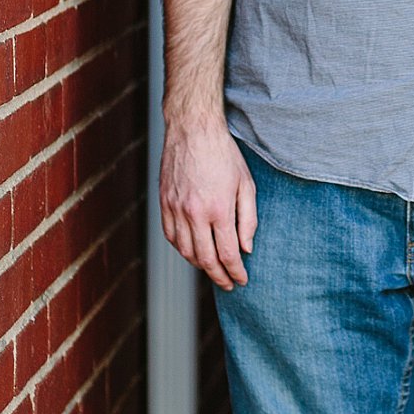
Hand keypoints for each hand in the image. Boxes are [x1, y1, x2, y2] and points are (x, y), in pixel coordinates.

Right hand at [160, 113, 255, 290]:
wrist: (192, 130)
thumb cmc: (223, 154)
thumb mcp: (246, 184)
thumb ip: (248, 219)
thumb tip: (247, 249)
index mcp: (218, 209)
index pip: (228, 254)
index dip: (236, 272)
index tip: (242, 280)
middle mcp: (194, 213)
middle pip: (205, 259)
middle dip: (219, 276)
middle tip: (228, 283)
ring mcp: (175, 208)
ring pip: (185, 251)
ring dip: (200, 265)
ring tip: (212, 269)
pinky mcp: (164, 203)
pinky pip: (170, 236)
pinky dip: (181, 249)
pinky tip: (192, 251)